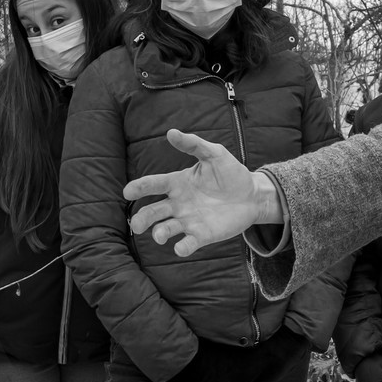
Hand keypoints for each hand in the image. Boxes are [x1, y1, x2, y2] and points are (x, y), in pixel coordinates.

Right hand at [124, 129, 277, 256]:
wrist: (253, 195)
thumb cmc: (231, 173)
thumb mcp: (214, 154)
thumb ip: (193, 145)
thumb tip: (170, 132)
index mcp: (178, 183)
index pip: (155, 185)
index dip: (140, 187)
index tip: (128, 192)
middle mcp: (179, 204)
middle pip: (154, 212)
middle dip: (143, 218)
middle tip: (137, 224)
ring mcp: (189, 221)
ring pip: (167, 228)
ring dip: (160, 233)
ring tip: (159, 235)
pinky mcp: (203, 235)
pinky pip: (189, 243)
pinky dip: (183, 247)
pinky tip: (180, 248)